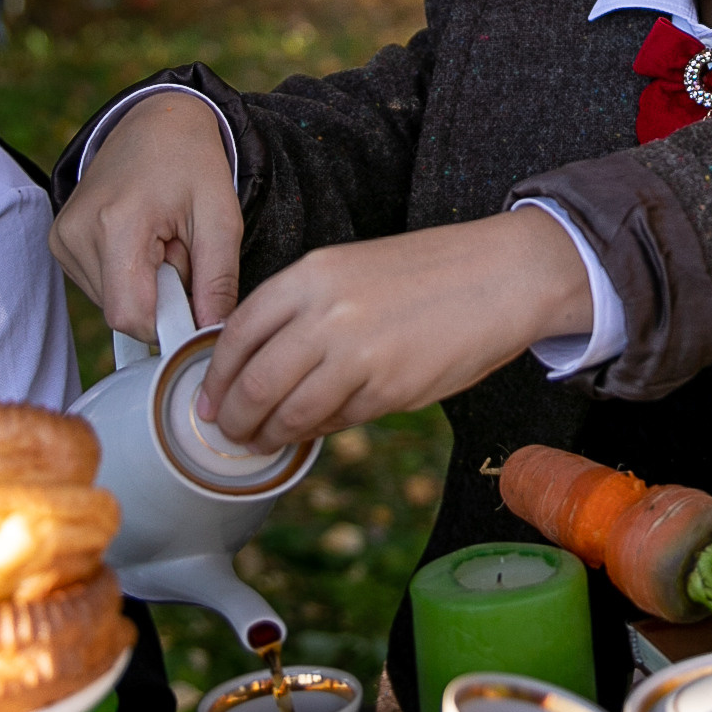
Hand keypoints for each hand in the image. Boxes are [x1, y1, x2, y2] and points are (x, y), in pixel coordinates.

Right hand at [49, 92, 243, 341]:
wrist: (156, 121)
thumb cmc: (192, 163)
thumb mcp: (222, 216)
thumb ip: (218, 280)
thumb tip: (210, 336)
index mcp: (116, 224)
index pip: (130, 316)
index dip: (167, 322)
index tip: (194, 297)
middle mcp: (77, 233)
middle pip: (121, 311)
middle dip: (160, 296)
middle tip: (180, 251)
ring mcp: (63, 237)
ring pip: (110, 302)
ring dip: (144, 285)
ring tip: (161, 240)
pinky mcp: (60, 241)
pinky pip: (99, 285)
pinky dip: (126, 273)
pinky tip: (140, 239)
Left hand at [198, 212, 591, 450]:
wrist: (501, 276)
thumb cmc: (429, 274)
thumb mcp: (352, 270)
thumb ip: (305, 311)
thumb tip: (259, 365)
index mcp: (311, 274)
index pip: (237, 333)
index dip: (217, 374)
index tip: (209, 397)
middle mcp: (325, 312)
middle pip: (254, 381)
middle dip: (235, 416)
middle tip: (230, 431)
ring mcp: (356, 354)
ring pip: (290, 412)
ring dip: (271, 435)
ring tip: (265, 442)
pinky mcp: (387, 389)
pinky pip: (336, 421)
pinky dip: (319, 431)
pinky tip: (316, 429)